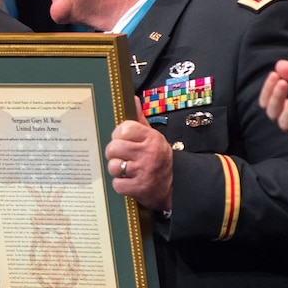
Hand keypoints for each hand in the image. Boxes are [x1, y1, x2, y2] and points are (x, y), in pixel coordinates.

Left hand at [104, 97, 172, 212]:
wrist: (174, 184)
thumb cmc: (158, 158)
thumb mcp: (153, 136)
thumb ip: (139, 119)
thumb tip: (132, 99)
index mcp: (151, 138)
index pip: (123, 129)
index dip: (118, 135)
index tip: (123, 140)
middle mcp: (148, 153)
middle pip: (113, 148)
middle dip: (114, 153)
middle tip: (122, 156)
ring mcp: (143, 171)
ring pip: (113, 166)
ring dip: (116, 170)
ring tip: (126, 169)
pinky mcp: (139, 188)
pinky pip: (117, 184)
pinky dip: (120, 185)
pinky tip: (129, 181)